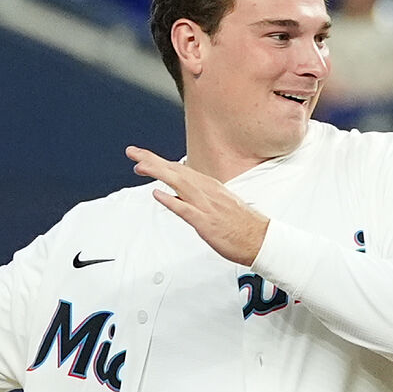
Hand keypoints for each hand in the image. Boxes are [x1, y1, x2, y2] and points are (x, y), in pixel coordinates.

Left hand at [128, 146, 268, 265]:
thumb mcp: (217, 205)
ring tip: (140, 166)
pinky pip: (186, 210)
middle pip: (175, 171)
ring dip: (158, 173)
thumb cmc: (241, 224)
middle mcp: (207, 191)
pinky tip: (158, 194)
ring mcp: (206, 206)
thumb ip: (197, 198)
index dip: (158, 163)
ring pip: (179, 184)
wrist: (261, 239)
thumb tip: (177, 196)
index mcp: (209, 187)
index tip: (141, 158)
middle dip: (152, 161)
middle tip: (132, 152)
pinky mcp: (207, 222)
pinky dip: (172, 201)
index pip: (179, 170)